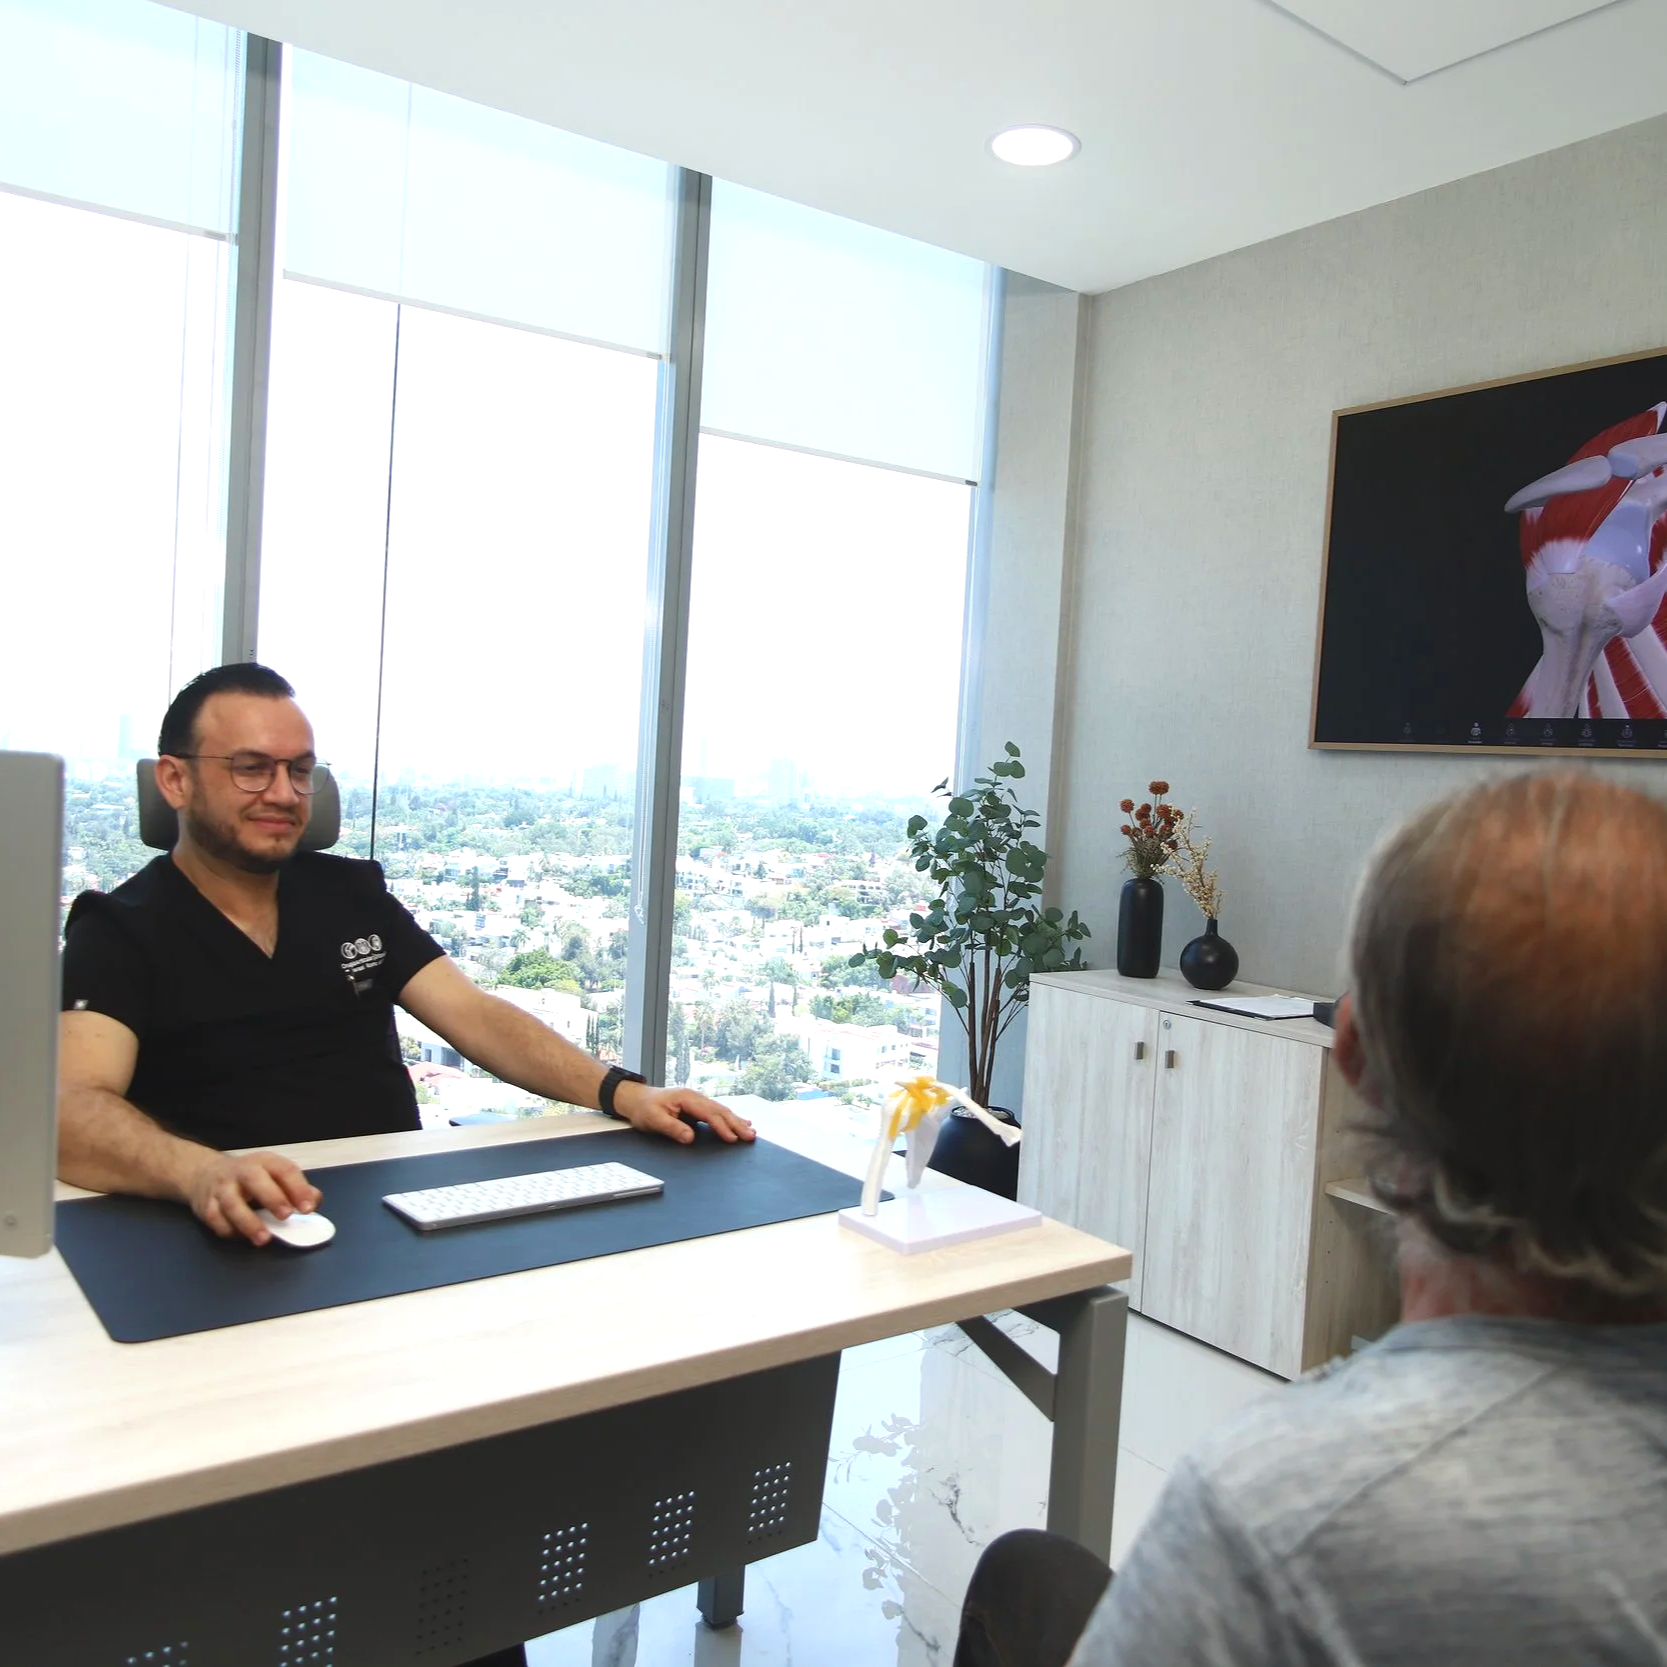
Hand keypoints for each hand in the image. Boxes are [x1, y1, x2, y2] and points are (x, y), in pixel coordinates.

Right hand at [179, 1149, 322, 1244]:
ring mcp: (222, 1188)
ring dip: (249, 1223)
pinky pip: (217, 1220)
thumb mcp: (274, 1175)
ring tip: (264, 1239)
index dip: (298, 1188)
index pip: (284, 1170)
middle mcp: (242, 1171)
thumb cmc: (252, 1179)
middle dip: (272, 1198)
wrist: (206, 1174)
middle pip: (255, 1181)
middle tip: (286, 1216)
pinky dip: (230, 1231)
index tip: (308, 1208)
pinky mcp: (206, 1206)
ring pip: (232, 1204)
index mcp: (265, 1162)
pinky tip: (242, 1237)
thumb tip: (314, 1201)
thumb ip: (296, 1188)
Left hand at [611, 1083, 755, 1145]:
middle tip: (750, 1136)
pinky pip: (717, 1112)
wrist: (637, 1098)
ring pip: (722, 1111)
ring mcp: (697, 1101)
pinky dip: (730, 1118)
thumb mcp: (653, 1120)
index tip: (732, 1138)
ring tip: (751, 1131)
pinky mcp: (697, 1107)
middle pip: (720, 1111)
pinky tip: (741, 1122)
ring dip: (737, 1121)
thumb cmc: (644, 1108)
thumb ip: (672, 1128)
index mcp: (686, 1098)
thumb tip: (690, 1137)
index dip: (721, 1127)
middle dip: (736, 1124)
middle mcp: (695, 1097)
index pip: (709, 1113)